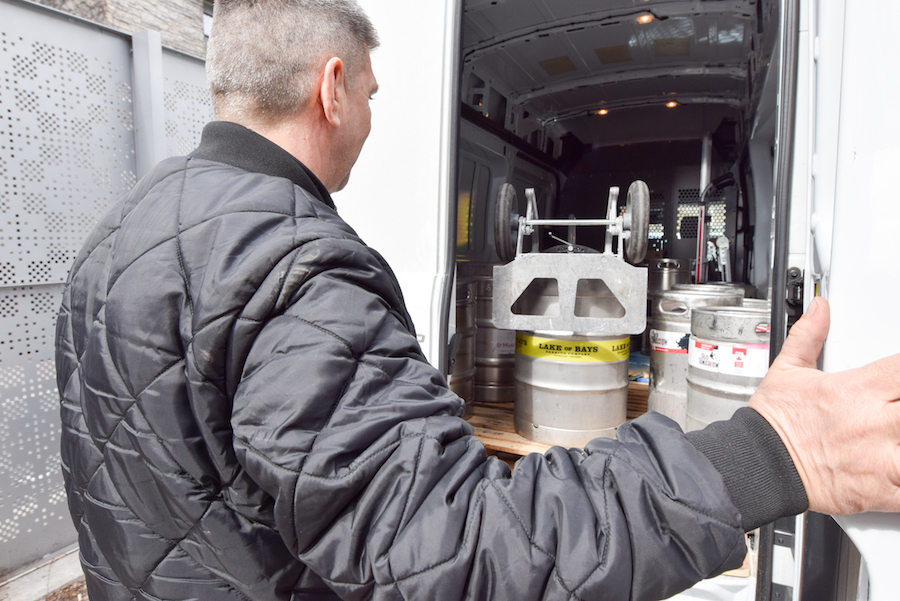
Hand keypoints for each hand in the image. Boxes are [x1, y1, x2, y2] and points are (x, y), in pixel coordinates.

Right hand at [749, 297, 899, 514]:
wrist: (758, 464)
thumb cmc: (774, 423)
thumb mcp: (787, 369)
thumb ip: (809, 336)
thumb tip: (820, 309)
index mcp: (857, 389)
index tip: (898, 376)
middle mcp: (874, 422)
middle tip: (896, 408)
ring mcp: (881, 458)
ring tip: (898, 441)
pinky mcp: (879, 490)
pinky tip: (898, 471)